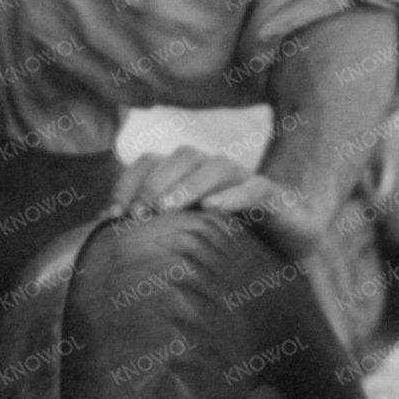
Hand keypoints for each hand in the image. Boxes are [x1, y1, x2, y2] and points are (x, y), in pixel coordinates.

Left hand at [110, 145, 333, 261]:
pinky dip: (235, 195)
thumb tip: (106, 239)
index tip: (112, 215)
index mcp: (189, 177)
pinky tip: (215, 209)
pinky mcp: (275, 198)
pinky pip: (256, 187)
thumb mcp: (187, 238)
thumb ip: (154, 232)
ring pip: (217, 166)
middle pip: (183, 157)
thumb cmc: (231, 241)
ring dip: (188, 185)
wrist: (292, 240)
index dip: (129, 182)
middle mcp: (215, 172)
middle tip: (137, 215)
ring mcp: (246, 181)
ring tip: (166, 209)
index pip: (152, 163)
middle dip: (155, 183)